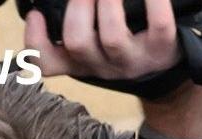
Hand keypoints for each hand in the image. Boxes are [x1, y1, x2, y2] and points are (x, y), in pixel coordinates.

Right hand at [25, 0, 180, 80]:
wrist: (166, 69)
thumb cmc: (122, 43)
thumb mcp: (92, 39)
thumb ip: (74, 19)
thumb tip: (49, 0)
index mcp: (80, 60)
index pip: (46, 63)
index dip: (35, 41)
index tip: (35, 15)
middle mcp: (104, 65)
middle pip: (78, 43)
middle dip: (79, 6)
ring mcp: (133, 60)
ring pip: (112, 37)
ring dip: (109, 0)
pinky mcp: (162, 50)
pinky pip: (160, 24)